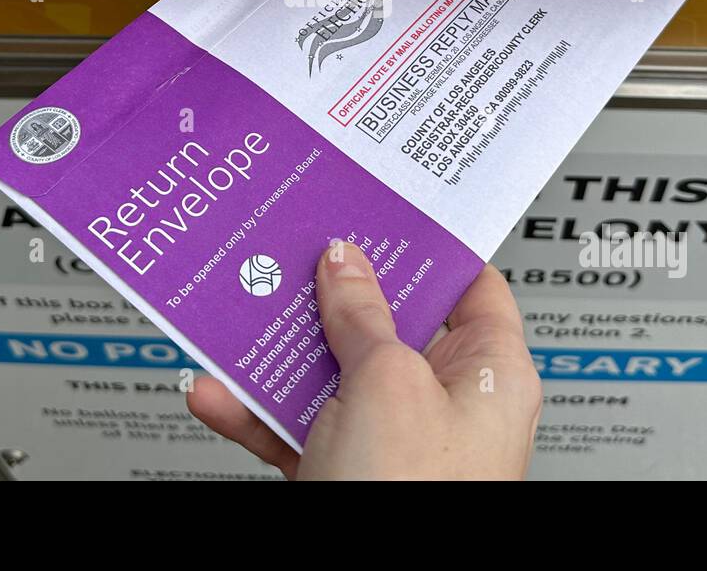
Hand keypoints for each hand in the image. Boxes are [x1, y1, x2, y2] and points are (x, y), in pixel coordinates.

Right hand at [188, 246, 541, 479]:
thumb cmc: (415, 501)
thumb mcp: (387, 384)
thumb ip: (364, 314)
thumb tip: (345, 261)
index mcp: (490, 372)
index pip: (468, 283)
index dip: (425, 242)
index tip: (381, 206)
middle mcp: (445, 402)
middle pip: (386, 321)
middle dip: (331, 289)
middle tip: (293, 245)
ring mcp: (392, 439)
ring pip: (330, 371)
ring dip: (277, 346)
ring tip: (238, 310)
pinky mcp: (345, 472)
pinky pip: (296, 424)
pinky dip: (254, 407)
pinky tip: (216, 389)